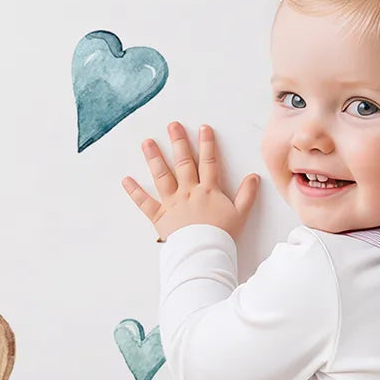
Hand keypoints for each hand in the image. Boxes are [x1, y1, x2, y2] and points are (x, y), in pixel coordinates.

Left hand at [123, 122, 259, 242]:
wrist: (204, 253)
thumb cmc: (222, 236)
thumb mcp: (240, 215)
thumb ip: (247, 195)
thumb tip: (254, 177)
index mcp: (208, 190)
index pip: (209, 162)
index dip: (207, 144)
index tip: (203, 128)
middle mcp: (189, 192)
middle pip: (183, 162)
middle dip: (178, 142)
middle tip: (172, 125)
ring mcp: (172, 203)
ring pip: (162, 176)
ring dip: (154, 158)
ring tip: (147, 142)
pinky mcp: (160, 217)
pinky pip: (145, 203)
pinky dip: (135, 191)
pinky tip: (126, 179)